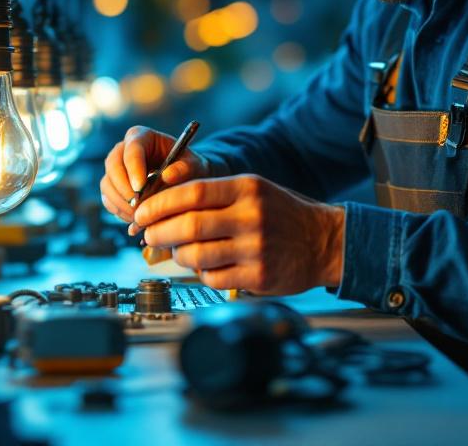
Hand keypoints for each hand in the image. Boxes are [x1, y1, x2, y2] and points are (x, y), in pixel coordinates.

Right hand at [100, 125, 211, 230]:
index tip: (141, 189)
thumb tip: (168, 176)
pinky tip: (135, 218)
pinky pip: (108, 199)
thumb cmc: (188, 168)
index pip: (132, 149)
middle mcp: (123, 150)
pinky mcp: (112, 187)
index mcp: (142, 136)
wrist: (183, 180)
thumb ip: (184, 168)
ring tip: (139, 216)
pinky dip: (119, 211)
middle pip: (113, 166)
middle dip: (123, 188)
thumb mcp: (193, 165)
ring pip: (107, 184)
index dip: (134, 169)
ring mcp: (115, 169)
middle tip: (138, 206)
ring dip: (120, 203)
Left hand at [134, 174, 345, 294]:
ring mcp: (256, 248)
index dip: (160, 203)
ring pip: (196, 255)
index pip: (192, 191)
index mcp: (247, 188)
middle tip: (149, 235)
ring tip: (178, 251)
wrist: (324, 241)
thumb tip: (162, 207)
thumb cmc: (280, 214)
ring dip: (178, 255)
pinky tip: (207, 266)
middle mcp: (252, 216)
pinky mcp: (259, 277)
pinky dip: (202, 273)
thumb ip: (213, 195)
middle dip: (159, 232)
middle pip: (189, 225)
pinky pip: (214, 278)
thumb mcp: (253, 190)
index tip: (142, 212)